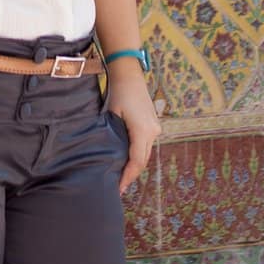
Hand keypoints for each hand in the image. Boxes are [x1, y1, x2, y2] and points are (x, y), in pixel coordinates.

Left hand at [107, 68, 161, 195]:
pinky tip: (129, 158)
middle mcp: (153, 132)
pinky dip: (139, 153)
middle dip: (132, 174)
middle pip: (143, 160)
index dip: (128, 177)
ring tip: (123, 175)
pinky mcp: (154, 124)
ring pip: (146, 153)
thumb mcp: (112, 115)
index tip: (119, 188)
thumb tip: (107, 156)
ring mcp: (155, 128)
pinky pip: (147, 144)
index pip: (136, 161)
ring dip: (136, 164)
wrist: (129, 74)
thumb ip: (113, 136)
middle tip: (119, 186)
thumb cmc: (118, 92)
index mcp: (142, 131)